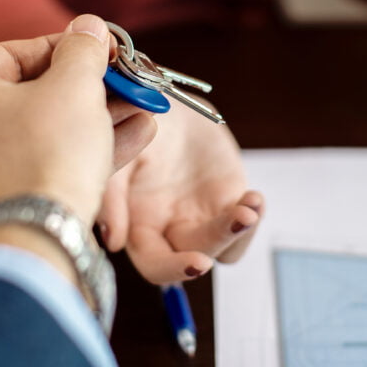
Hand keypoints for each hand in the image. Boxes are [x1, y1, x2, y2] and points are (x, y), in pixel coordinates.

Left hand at [0, 14, 154, 244]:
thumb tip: (90, 27)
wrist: (37, 243)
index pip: (17, 53)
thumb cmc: (45, 154)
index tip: (108, 49)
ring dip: (100, 118)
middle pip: (34, 95)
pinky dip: (87, 149)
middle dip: (93, 88)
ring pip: (45, 132)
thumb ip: (83, 51)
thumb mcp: (73, 88)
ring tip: (144, 107)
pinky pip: (45, 163)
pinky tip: (136, 134)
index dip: (71, 47)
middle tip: (128, 82)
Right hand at [98, 100, 264, 283]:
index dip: (173, 269)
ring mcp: (203, 215)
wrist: (161, 97)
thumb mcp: (119, 151)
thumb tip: (114, 242)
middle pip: (195, 258)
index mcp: (139, 224)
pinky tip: (255, 198)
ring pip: (226, 245)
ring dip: (241, 231)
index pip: (155, 264)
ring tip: (250, 205)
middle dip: (217, 243)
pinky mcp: (229, 198)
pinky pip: (246, 220)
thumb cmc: (131, 123)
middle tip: (238, 221)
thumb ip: (112, 195)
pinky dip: (255, 213)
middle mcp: (171, 227)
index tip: (197, 263)